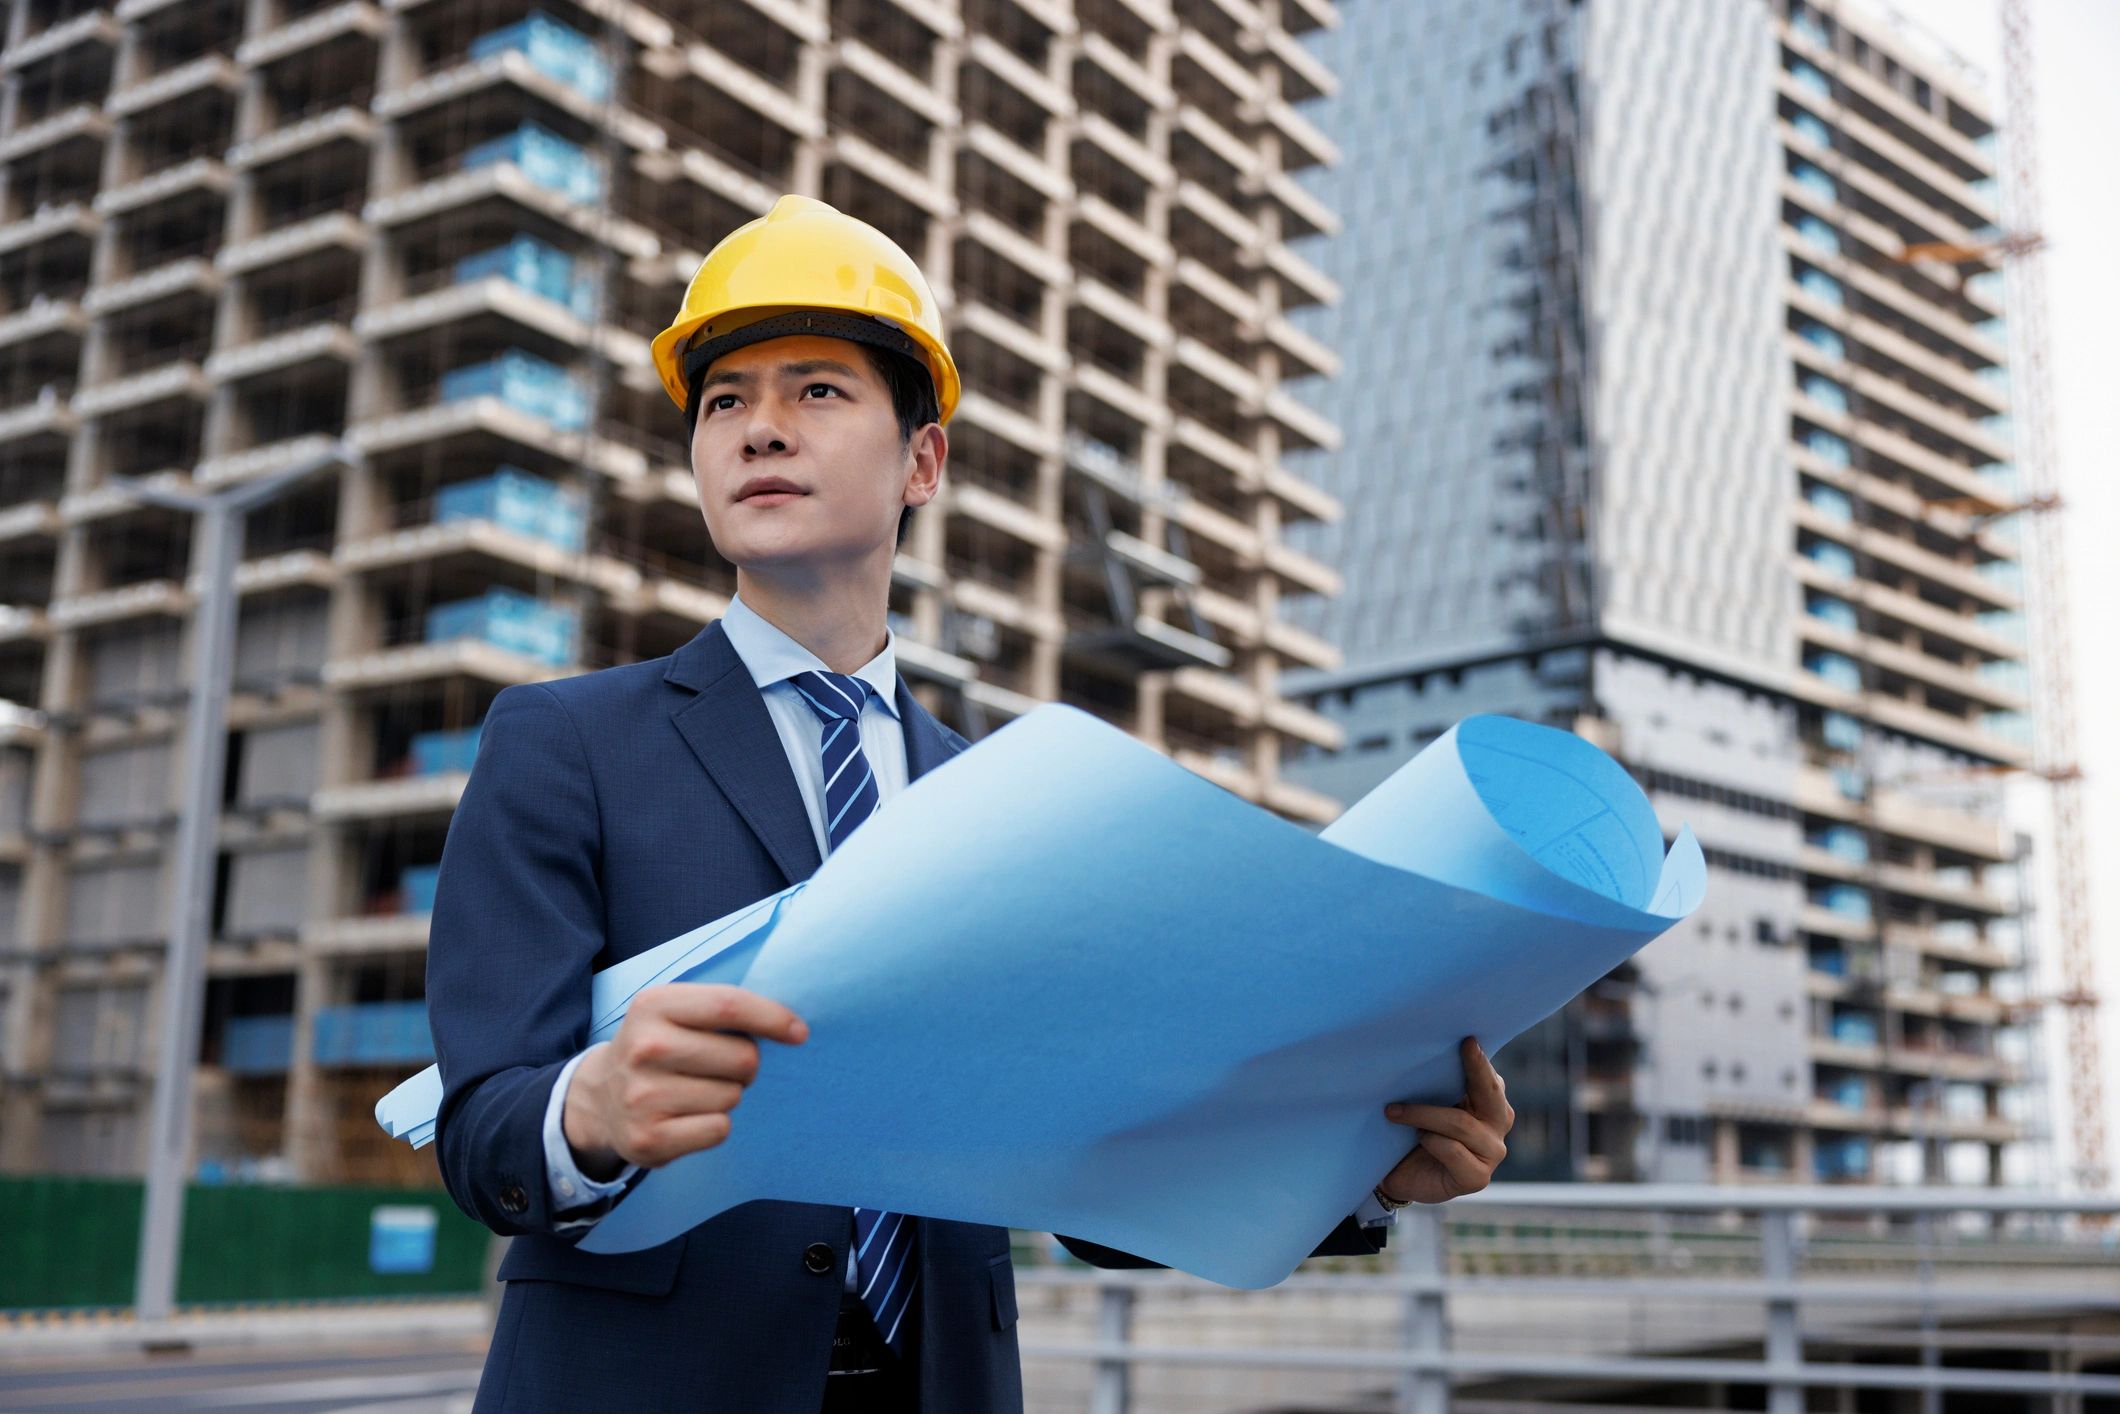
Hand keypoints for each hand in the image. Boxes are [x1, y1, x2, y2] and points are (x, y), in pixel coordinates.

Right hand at [563, 983, 807, 1178]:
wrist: (600, 1098)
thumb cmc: (659, 1047)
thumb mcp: (676, 1011)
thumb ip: (724, 1009)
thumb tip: (792, 1026)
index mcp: (653, 1005)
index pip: (730, 1005)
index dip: (773, 1018)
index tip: (799, 1032)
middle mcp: (643, 1048)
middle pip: (742, 1057)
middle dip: (746, 1064)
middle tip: (720, 1067)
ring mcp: (642, 1096)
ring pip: (732, 1095)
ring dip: (727, 1094)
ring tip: (695, 1090)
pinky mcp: (648, 1138)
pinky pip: (719, 1129)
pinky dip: (715, 1124)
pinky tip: (688, 1116)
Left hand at [1376, 1036, 1513, 1204]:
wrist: (1398, 1174)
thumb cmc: (1413, 1130)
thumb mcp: (1426, 1101)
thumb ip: (1438, 1083)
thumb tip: (1425, 1050)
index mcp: (1490, 1101)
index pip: (1488, 1077)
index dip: (1479, 1059)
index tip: (1468, 1039)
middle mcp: (1498, 1124)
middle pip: (1490, 1094)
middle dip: (1474, 1069)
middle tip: (1461, 1047)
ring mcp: (1492, 1152)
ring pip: (1461, 1123)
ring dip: (1423, 1114)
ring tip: (1393, 1111)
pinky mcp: (1478, 1177)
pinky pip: (1451, 1149)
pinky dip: (1429, 1140)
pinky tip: (1416, 1139)